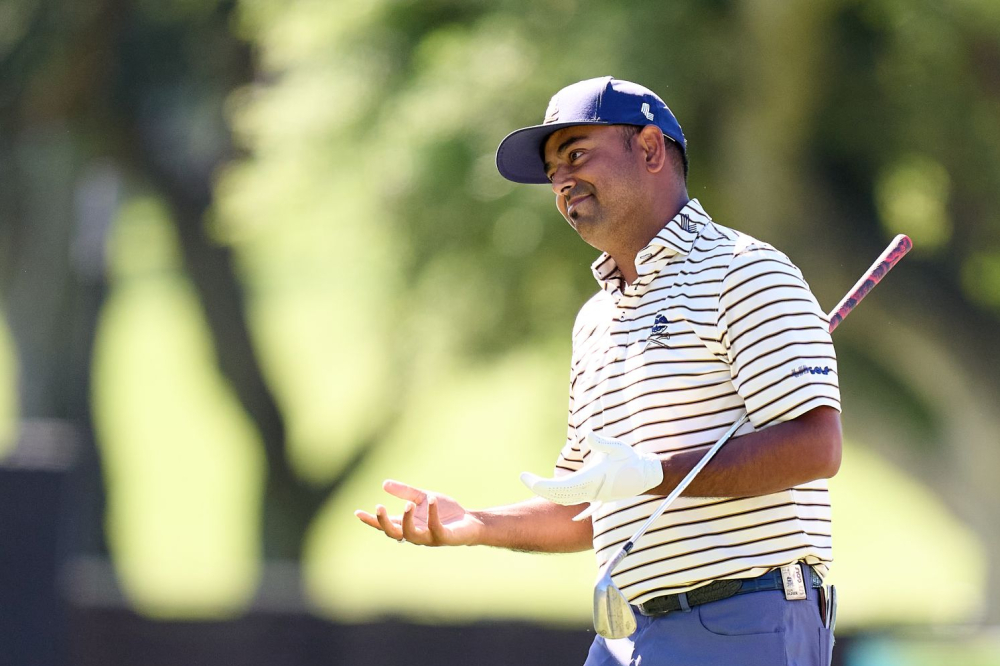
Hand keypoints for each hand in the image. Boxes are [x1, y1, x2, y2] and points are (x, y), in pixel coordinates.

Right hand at [355, 480, 483, 545]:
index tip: (357, 512)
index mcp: (408, 524)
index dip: (371, 520)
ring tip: (408, 504)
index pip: (385, 525)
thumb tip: (383, 483)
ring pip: (411, 535)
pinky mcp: (443, 537)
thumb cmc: (446, 512)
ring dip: (407, 519)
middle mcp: (415, 533)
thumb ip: (405, 492)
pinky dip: (432, 513)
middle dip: (384, 522)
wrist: (470, 522)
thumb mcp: (422, 497)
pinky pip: (434, 527)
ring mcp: (429, 537)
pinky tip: (430, 499)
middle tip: (378, 507)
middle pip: (393, 533)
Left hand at [520, 432, 662, 520]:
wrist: (648, 477)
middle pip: (557, 496)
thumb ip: (602, 443)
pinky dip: (567, 503)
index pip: (556, 488)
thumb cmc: (631, 460)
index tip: (524, 476)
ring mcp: (593, 497)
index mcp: (588, 482)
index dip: (538, 485)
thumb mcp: (617, 447)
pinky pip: (578, 504)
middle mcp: (588, 492)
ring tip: (536, 484)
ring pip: (565, 500)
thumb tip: (589, 435)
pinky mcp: (598, 497)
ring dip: (550, 493)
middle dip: (539, 488)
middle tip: (524, 477)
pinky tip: (564, 511)